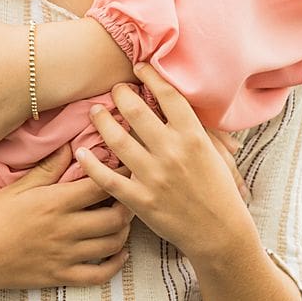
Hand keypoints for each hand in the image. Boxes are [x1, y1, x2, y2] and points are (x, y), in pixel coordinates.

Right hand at [0, 145, 132, 290]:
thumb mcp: (18, 187)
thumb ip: (48, 168)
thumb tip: (71, 146)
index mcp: (55, 202)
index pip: (101, 185)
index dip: (120, 174)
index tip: (127, 167)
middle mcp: (66, 229)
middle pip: (116, 217)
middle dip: (128, 204)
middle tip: (129, 195)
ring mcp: (65, 255)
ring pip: (112, 244)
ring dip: (124, 231)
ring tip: (123, 220)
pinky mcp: (61, 277)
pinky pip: (99, 275)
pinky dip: (115, 265)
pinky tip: (119, 254)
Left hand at [75, 63, 246, 264]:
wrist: (220, 232)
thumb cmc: (220, 190)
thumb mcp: (216, 153)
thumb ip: (195, 128)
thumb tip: (178, 103)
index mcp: (193, 136)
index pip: (168, 95)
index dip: (151, 76)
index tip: (139, 68)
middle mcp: (172, 152)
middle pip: (135, 111)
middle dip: (120, 94)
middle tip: (114, 91)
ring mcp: (154, 176)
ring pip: (116, 140)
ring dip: (101, 121)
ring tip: (96, 112)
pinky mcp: (140, 200)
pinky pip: (107, 178)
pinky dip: (90, 164)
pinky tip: (81, 152)